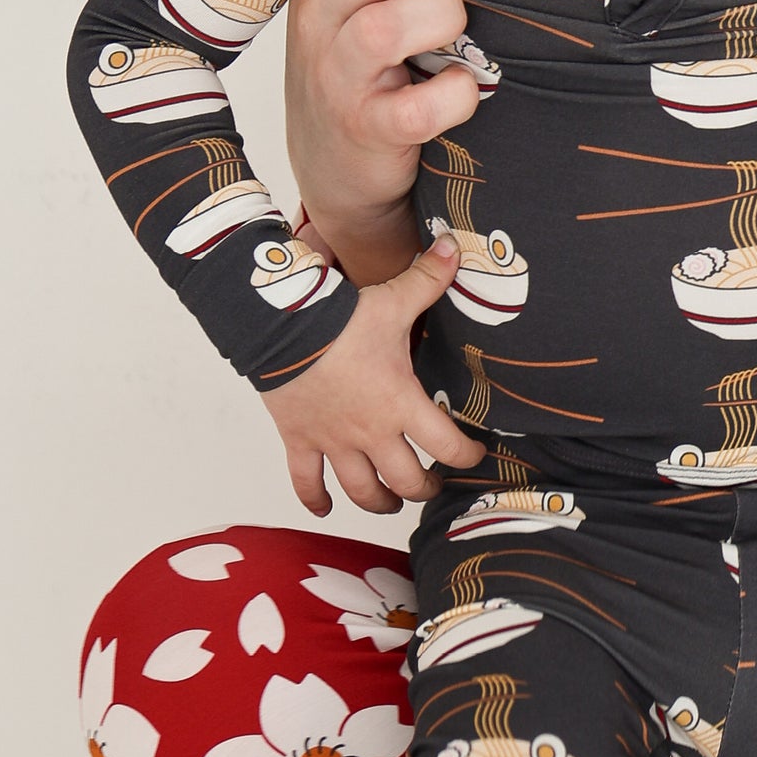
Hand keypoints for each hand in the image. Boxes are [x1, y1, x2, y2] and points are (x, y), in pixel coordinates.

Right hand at [260, 236, 485, 514]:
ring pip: (361, 491)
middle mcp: (370, 432)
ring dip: (379, 502)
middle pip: (406, 481)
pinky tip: (323, 507)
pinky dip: (313, 499)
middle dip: (424, 487)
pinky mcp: (299, 440)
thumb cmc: (340, 318)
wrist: (280, 330)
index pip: (448, 445)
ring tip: (390, 502)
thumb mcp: (394, 298)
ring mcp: (333, 442)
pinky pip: (305, 482)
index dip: (468, 456)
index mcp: (401, 404)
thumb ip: (429, 279)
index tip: (476, 454)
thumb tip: (454, 249)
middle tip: (433, 483)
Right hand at [284, 0, 521, 280]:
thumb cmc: (369, 70)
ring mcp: (335, 75)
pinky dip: (455, 95)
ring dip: (444, 21)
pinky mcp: (363, 129)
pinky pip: (415, 107)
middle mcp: (318, 15)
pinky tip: (462, 88)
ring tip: (456, 37)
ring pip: (385, 27)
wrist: (336, 167)